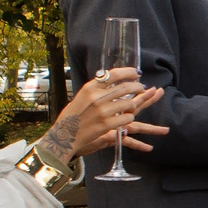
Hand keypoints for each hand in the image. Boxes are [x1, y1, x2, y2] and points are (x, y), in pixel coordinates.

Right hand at [49, 68, 168, 160]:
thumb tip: (113, 78)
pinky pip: (127, 118)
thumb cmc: (74, 115)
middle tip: (142, 87)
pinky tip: (125, 119)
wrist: (65, 135)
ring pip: (129, 103)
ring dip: (134, 104)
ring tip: (133, 104)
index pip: (113, 74)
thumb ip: (97, 88)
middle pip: (125, 87)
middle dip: (138, 86)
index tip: (136, 73)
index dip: (128, 72)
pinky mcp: (107, 125)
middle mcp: (96, 97)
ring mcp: (102, 111)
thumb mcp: (82, 96)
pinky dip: (129, 118)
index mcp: (90, 87)